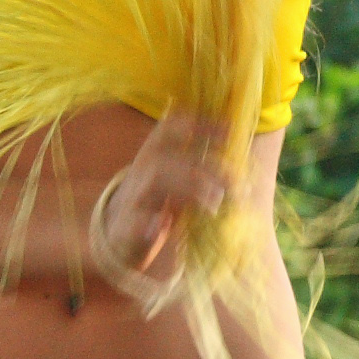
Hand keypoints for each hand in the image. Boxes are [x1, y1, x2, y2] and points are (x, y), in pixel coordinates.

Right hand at [94, 109, 231, 288]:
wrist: (117, 233)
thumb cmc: (156, 200)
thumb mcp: (175, 178)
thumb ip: (199, 167)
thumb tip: (241, 165)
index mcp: (155, 152)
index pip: (174, 127)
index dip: (201, 125)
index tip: (230, 130)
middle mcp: (143, 168)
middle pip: (172, 156)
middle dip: (205, 167)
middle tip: (236, 185)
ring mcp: (132, 195)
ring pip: (157, 178)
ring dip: (189, 187)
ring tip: (215, 203)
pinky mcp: (125, 224)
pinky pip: (135, 219)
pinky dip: (148, 222)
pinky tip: (162, 225)